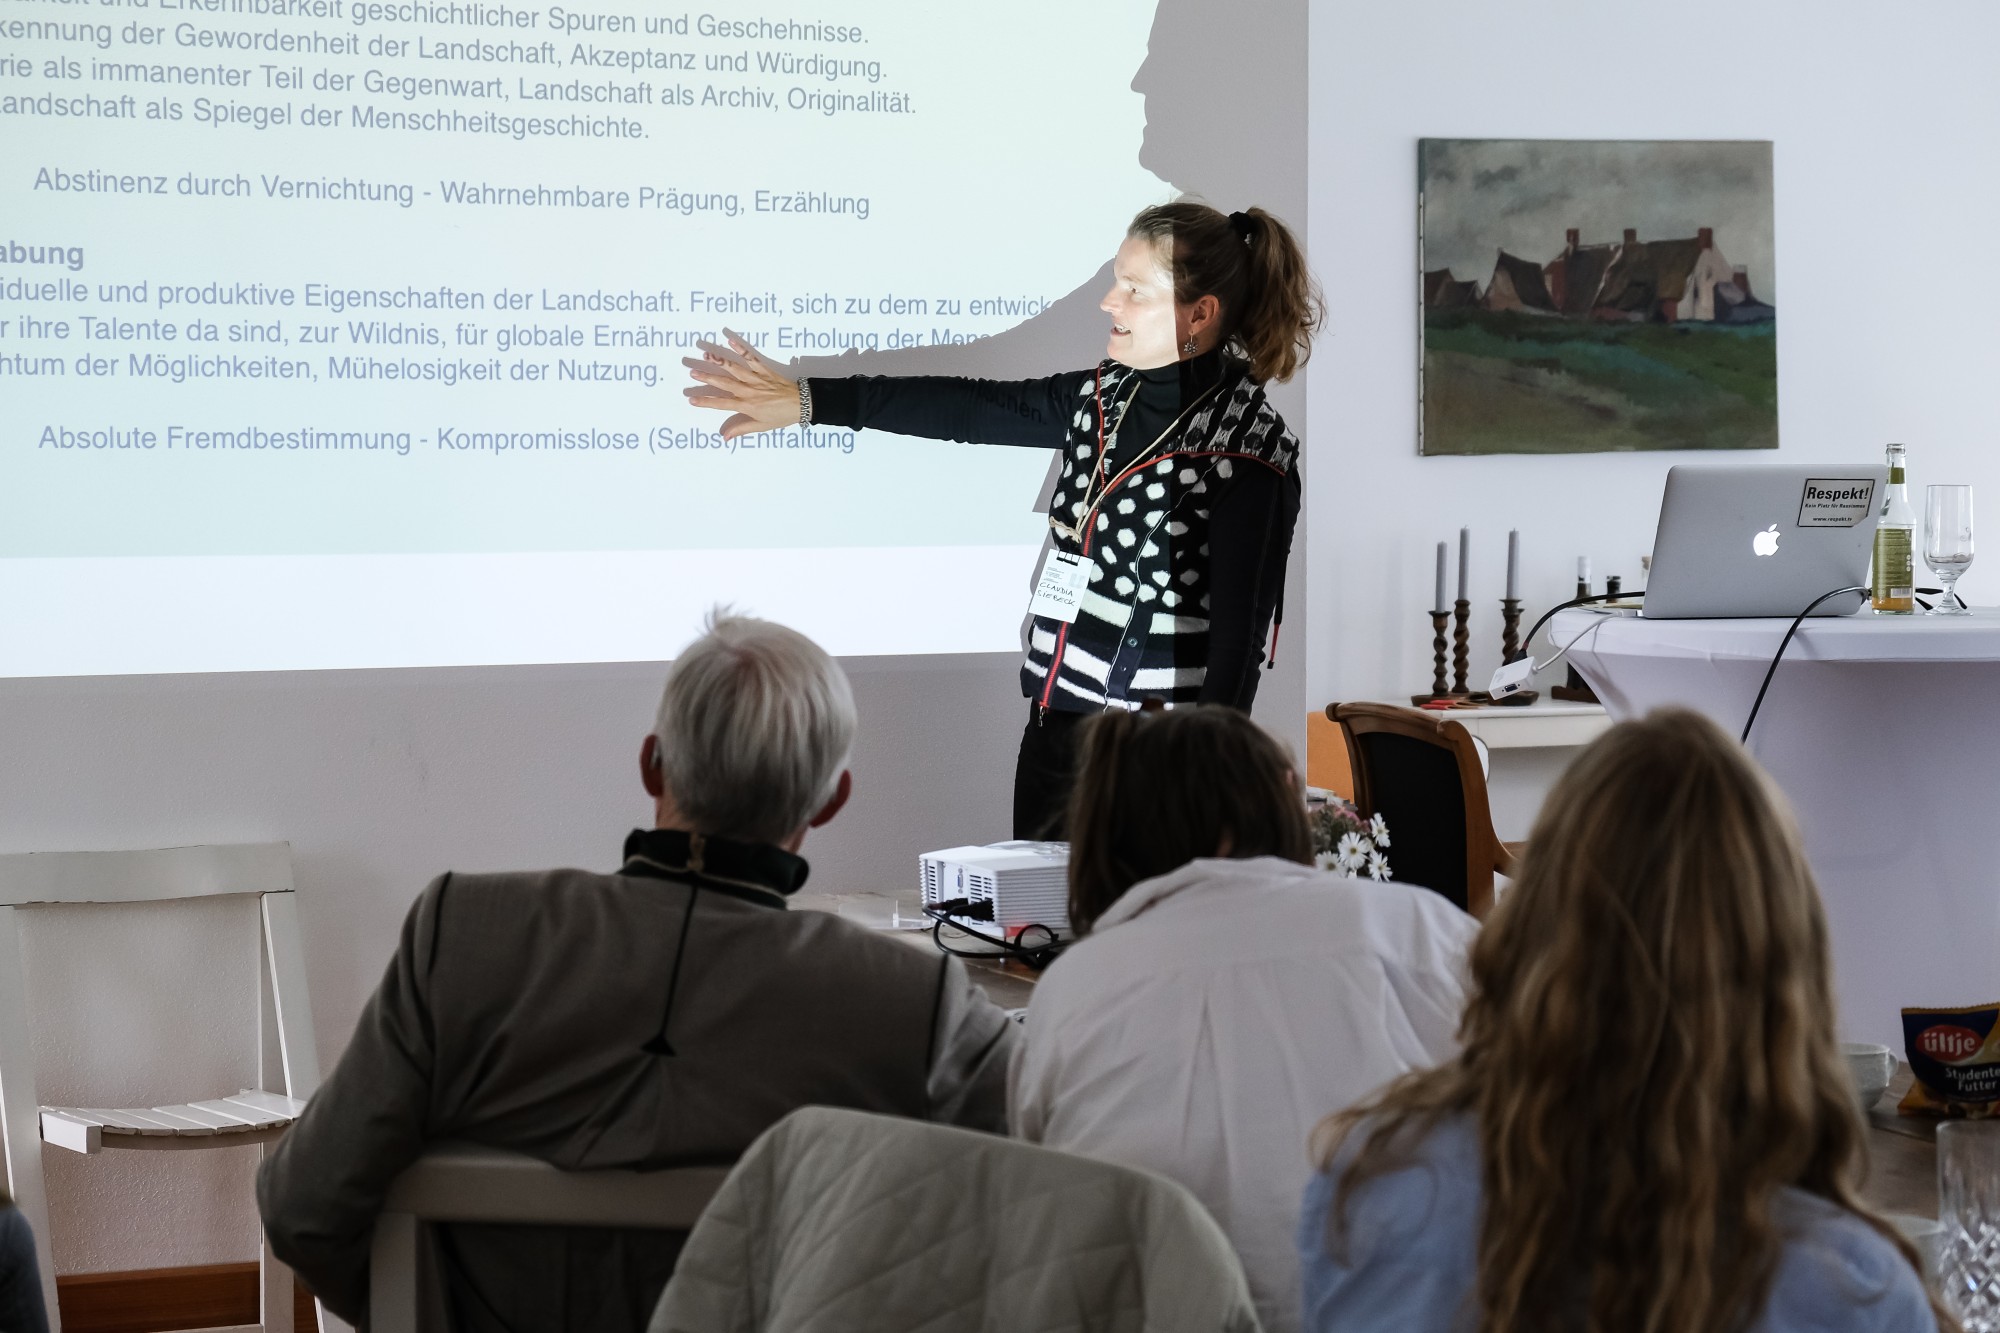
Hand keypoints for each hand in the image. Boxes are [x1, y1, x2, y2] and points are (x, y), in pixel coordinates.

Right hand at [682, 329, 800, 439]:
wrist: (802, 403)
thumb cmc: (781, 416)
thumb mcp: (762, 426)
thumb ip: (741, 429)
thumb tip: (724, 437)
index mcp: (747, 406)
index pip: (722, 404)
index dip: (706, 402)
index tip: (691, 400)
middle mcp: (749, 391)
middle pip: (724, 383)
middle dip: (707, 378)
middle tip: (692, 372)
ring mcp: (756, 378)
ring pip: (735, 369)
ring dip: (719, 361)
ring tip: (705, 354)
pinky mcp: (764, 370)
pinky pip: (751, 358)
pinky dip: (741, 349)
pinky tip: (730, 340)